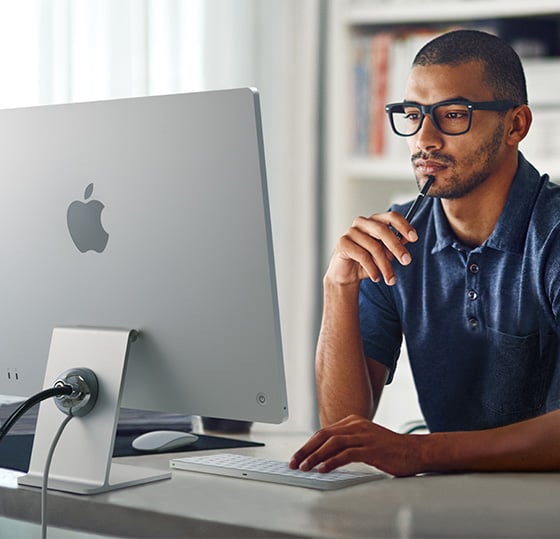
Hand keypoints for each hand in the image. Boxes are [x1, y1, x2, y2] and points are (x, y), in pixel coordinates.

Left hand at [289, 415, 422, 476]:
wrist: (414, 451)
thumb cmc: (390, 448)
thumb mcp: (364, 440)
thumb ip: (347, 443)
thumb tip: (324, 455)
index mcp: (352, 422)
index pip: (324, 432)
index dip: (308, 445)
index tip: (298, 456)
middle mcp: (356, 426)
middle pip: (323, 435)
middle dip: (306, 449)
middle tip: (295, 462)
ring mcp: (363, 436)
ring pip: (332, 443)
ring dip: (315, 456)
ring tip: (305, 467)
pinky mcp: (371, 449)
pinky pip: (346, 454)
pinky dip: (332, 461)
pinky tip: (323, 469)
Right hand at [327, 212, 417, 286]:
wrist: (347, 274)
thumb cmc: (368, 261)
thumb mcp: (386, 254)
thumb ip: (396, 245)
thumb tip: (408, 239)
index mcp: (375, 221)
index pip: (391, 217)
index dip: (404, 226)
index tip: (414, 238)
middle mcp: (362, 223)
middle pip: (383, 230)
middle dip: (397, 247)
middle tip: (406, 261)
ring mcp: (351, 232)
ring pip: (374, 246)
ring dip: (385, 266)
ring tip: (390, 280)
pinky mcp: (343, 243)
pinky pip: (362, 255)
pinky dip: (372, 269)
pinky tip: (376, 278)